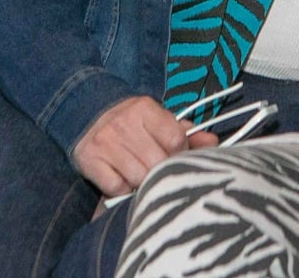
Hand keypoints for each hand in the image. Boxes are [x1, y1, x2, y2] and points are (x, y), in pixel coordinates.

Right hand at [71, 96, 219, 196]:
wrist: (85, 115)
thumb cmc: (131, 122)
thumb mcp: (157, 119)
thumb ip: (186, 132)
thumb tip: (213, 142)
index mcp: (145, 109)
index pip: (175, 139)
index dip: (180, 153)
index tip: (175, 156)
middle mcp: (124, 124)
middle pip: (157, 162)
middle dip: (162, 171)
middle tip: (160, 170)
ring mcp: (105, 143)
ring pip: (138, 178)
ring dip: (144, 182)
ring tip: (142, 175)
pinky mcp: (90, 161)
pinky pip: (117, 188)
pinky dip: (124, 190)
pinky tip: (124, 180)